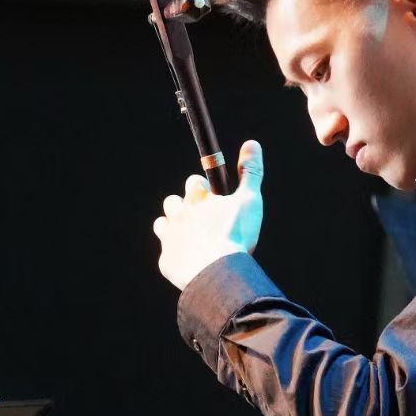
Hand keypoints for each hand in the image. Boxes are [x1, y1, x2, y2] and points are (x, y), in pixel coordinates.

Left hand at [153, 141, 263, 290]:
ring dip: (174, 226)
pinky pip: (167, 254)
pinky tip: (191, 261)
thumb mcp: (249, 200)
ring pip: (163, 223)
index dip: (203, 187)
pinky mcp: (166, 261)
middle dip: (185, 206)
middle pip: (173, 201)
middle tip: (203, 219)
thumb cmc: (235, 235)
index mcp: (197, 198)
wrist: (217, 272)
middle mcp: (178, 214)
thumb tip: (252, 143)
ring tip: (192, 236)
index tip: (211, 196)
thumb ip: (251, 172)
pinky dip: (177, 255)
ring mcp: (170, 238)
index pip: (194, 182)